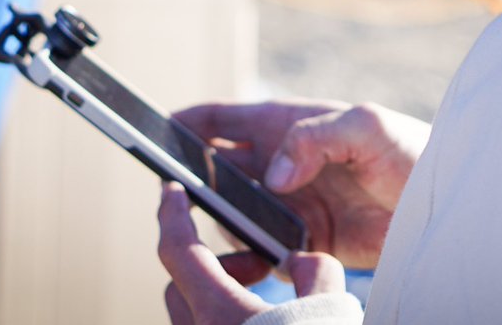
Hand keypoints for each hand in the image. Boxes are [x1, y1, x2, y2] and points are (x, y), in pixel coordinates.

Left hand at [158, 182, 344, 324]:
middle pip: (183, 283)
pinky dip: (226, 319)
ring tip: (266, 298)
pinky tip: (267, 322)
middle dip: (216, 263)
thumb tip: (305, 260)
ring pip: (192, 313)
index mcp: (218, 313)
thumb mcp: (328, 309)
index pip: (178, 248)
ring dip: (222, 294)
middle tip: (259, 264)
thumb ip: (316, 271)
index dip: (173, 213)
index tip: (173, 190)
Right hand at [173, 99, 429, 268]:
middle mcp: (279, 162)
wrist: (441, 202)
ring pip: (231, 214)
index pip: (220, 118)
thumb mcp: (367, 126)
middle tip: (175, 199)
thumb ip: (316, 137)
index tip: (154, 135)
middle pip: (215, 169)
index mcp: (284, 124)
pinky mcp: (303, 239)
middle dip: (192, 181)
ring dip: (220, 224)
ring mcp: (287, 202)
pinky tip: (248, 265)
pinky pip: (260, 250)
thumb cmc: (409, 148)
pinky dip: (246, 258)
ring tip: (214, 236)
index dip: (184, 123)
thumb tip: (274, 175)